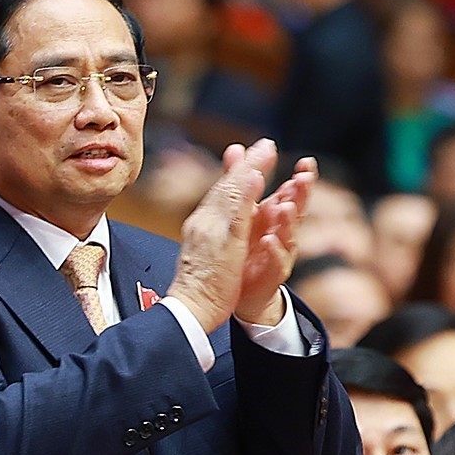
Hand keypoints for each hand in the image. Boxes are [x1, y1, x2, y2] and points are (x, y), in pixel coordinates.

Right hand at [167, 145, 266, 333]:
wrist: (187, 311)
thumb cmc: (198, 287)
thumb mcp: (205, 254)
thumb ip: (213, 234)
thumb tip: (217, 223)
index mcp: (201, 225)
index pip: (220, 193)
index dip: (236, 172)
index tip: (250, 154)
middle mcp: (204, 223)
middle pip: (226, 187)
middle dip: (247, 163)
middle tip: (267, 143)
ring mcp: (212, 231)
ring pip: (232, 194)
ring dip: (250, 169)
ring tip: (267, 150)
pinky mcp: (224, 244)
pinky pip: (236, 215)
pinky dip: (246, 194)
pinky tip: (257, 177)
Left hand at [237, 156, 315, 326]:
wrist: (238, 290)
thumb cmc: (245, 247)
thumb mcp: (243, 211)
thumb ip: (242, 180)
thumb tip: (236, 147)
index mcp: (275, 216)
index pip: (291, 193)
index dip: (301, 178)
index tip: (307, 162)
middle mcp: (281, 232)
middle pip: (296, 210)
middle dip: (301, 194)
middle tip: (304, 178)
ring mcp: (278, 253)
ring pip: (287, 234)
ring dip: (288, 220)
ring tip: (286, 206)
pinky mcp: (270, 274)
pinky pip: (274, 261)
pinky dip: (273, 250)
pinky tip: (269, 239)